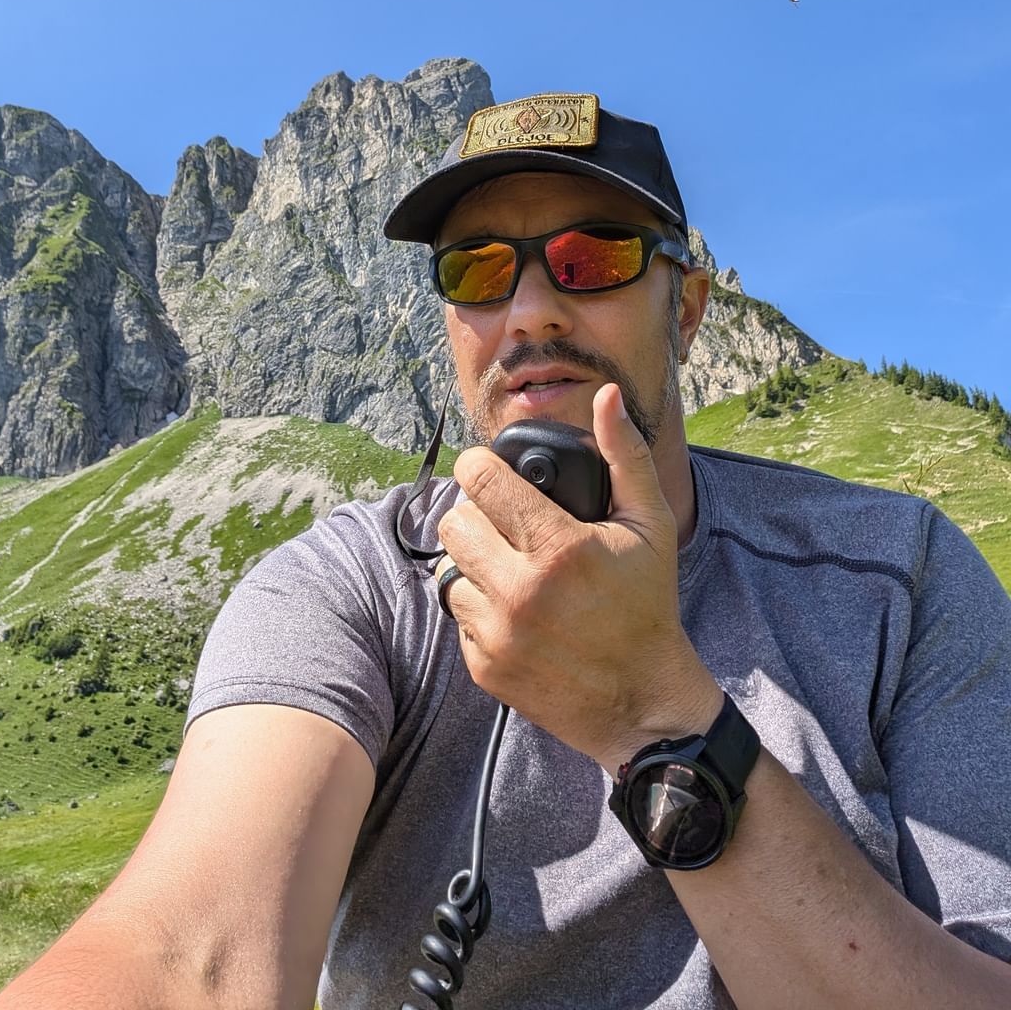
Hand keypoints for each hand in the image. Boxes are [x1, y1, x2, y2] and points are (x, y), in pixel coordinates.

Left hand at [435, 382, 721, 767]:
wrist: (643, 704)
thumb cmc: (648, 606)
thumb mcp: (650, 525)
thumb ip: (624, 455)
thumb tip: (608, 396)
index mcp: (560, 549)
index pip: (482, 480)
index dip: (481, 465)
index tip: (490, 468)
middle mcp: (521, 592)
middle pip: (454, 521)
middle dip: (474, 511)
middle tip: (499, 517)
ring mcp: (499, 634)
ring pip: (449, 568)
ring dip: (473, 559)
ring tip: (505, 560)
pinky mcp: (484, 668)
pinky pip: (457, 614)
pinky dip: (478, 605)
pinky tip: (512, 605)